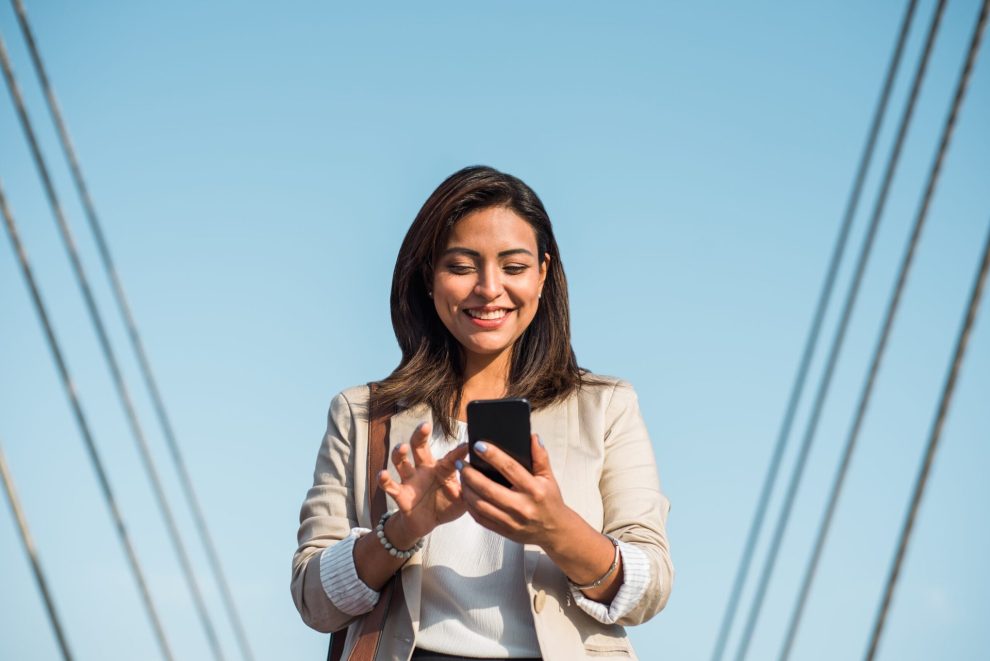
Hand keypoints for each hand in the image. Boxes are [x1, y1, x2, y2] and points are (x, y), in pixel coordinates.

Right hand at [379, 422, 468, 541]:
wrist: (426, 523)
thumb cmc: (446, 505)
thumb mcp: (463, 500)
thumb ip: (472, 491)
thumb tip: (487, 481)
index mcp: (442, 468)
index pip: (451, 457)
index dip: (460, 451)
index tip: (469, 444)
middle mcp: (424, 469)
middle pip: (419, 447)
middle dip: (420, 435)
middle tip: (424, 425)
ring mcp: (411, 480)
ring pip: (402, 462)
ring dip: (400, 453)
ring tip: (401, 448)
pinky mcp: (400, 495)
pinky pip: (390, 486)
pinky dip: (384, 480)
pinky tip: (382, 474)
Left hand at [459, 434, 574, 550]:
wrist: (554, 530)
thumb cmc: (550, 501)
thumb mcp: (549, 478)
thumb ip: (540, 457)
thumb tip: (533, 437)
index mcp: (534, 490)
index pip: (510, 468)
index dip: (493, 456)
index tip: (479, 446)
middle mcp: (522, 506)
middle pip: (488, 488)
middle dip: (470, 474)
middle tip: (461, 463)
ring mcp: (511, 521)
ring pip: (480, 504)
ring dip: (467, 489)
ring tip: (461, 477)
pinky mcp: (504, 530)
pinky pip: (481, 518)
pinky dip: (470, 506)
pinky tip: (466, 494)